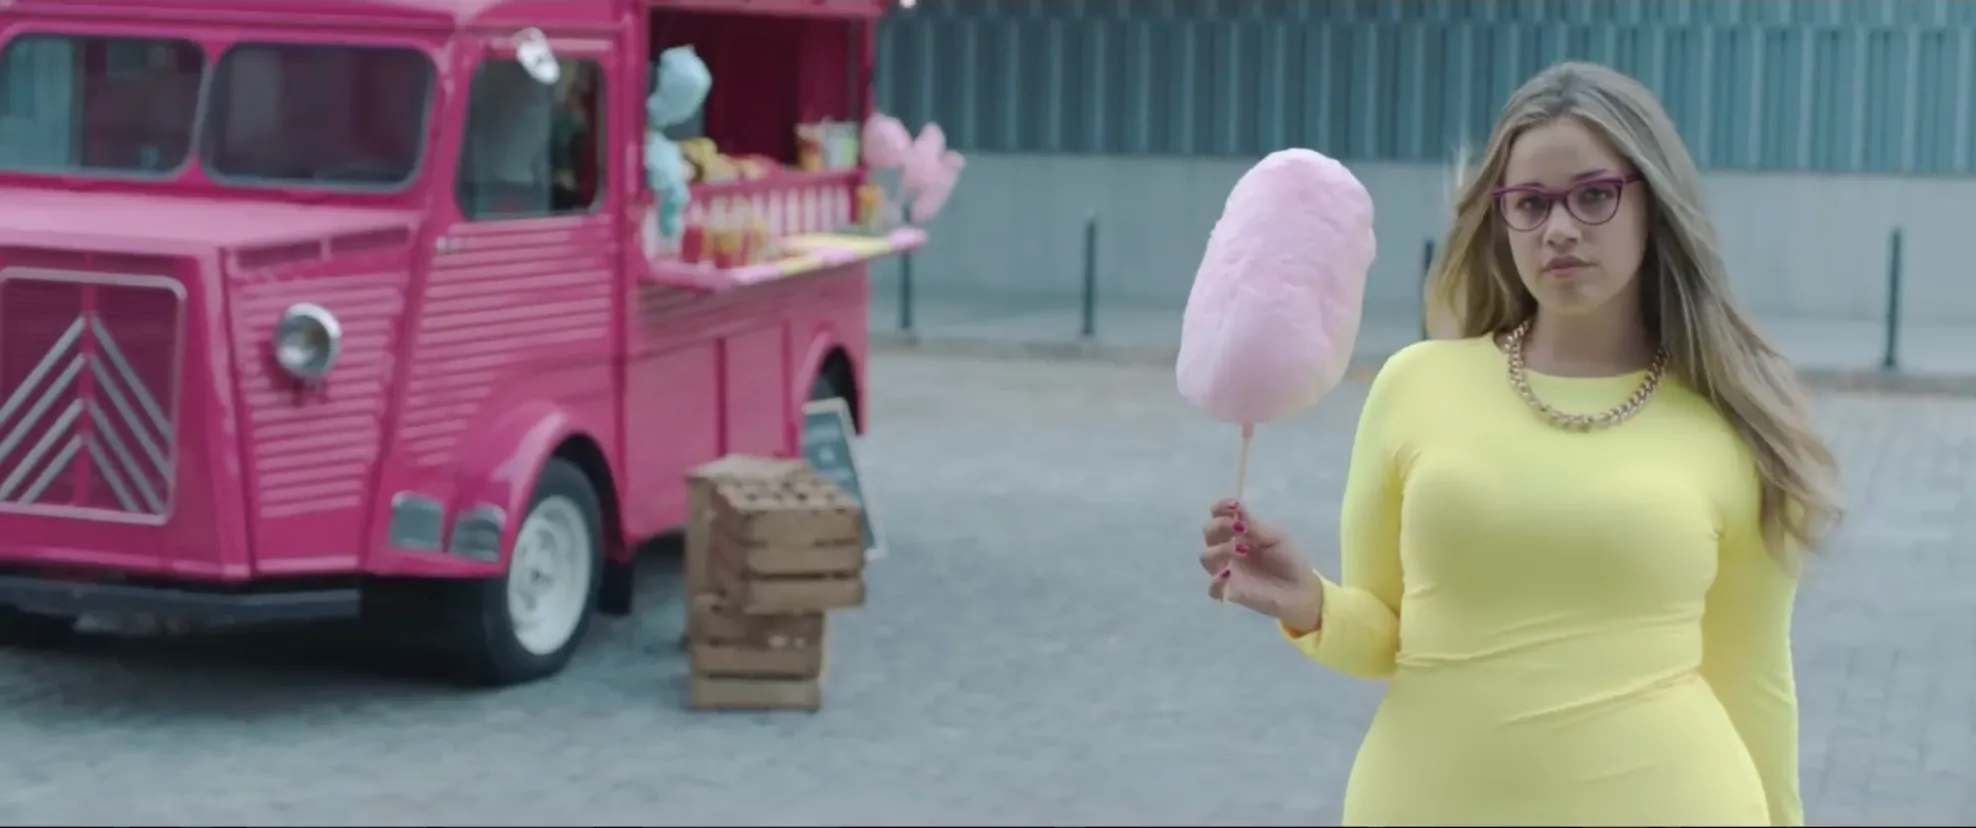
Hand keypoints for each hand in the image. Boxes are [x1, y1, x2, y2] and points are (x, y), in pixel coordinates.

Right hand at [1200, 499, 1322, 630]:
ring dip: (1219, 550)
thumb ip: (1256, 526)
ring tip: (1241, 551)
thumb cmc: (1289, 558)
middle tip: (1240, 529)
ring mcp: (1226, 569)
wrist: (1300, 588)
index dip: (1220, 507)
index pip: (1218, 514)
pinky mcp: (1229, 591)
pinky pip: (1213, 588)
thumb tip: (1237, 509)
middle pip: (1208, 532)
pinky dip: (1216, 582)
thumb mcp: (1277, 537)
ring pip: (1206, 557)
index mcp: (1238, 532)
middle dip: (1220, 526)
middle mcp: (1227, 548)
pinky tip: (1228, 576)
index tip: (1234, 506)